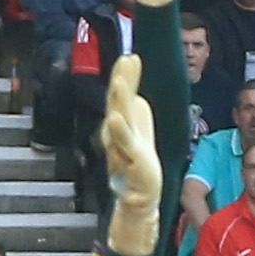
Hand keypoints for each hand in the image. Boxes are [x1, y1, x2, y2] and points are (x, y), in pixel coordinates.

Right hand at [101, 55, 163, 255]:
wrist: (139, 199)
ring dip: (119, 104)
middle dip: (122, 82)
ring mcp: (124, 148)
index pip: (123, 96)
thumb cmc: (137, 166)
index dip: (126, 76)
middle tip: (126, 60)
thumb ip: (134, 116)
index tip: (131, 56)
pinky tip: (115, 121)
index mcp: (124, 124)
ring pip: (119, 122)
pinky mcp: (133, 163)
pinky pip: (125, 147)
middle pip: (118, 103)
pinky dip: (118, 133)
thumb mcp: (138, 136)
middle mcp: (120, 134)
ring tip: (121, 86)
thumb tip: (134, 97)